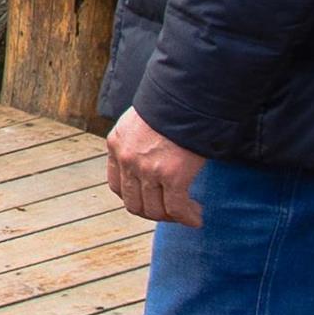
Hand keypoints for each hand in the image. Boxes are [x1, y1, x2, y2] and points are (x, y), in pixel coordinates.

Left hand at [105, 108, 204, 224]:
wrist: (187, 96)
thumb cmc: (170, 105)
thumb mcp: (138, 120)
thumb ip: (136, 140)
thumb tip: (150, 157)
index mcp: (116, 145)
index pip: (116, 185)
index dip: (134, 198)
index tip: (152, 199)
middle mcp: (128, 160)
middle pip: (134, 203)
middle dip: (154, 212)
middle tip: (172, 211)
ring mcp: (149, 170)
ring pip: (155, 210)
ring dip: (172, 217)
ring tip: (188, 213)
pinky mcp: (173, 176)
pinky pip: (177, 208)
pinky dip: (187, 217)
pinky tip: (197, 218)